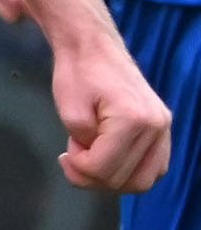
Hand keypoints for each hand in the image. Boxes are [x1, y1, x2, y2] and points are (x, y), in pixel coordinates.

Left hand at [48, 30, 170, 194]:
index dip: (77, 168)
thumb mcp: (70, 112)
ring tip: (92, 154)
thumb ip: (82, 146)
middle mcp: (157, 126)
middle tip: (76, 153)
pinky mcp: (163, 129)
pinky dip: (130, 172)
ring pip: (143, 181)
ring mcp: (164, 128)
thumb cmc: (78, 74)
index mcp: (134, 119)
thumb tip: (93, 165)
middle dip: (92, 175)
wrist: (95, 49)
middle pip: (125, 181)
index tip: (66, 152)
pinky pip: (154, 168)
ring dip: (111, 177)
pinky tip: (109, 158)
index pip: (103, 169)